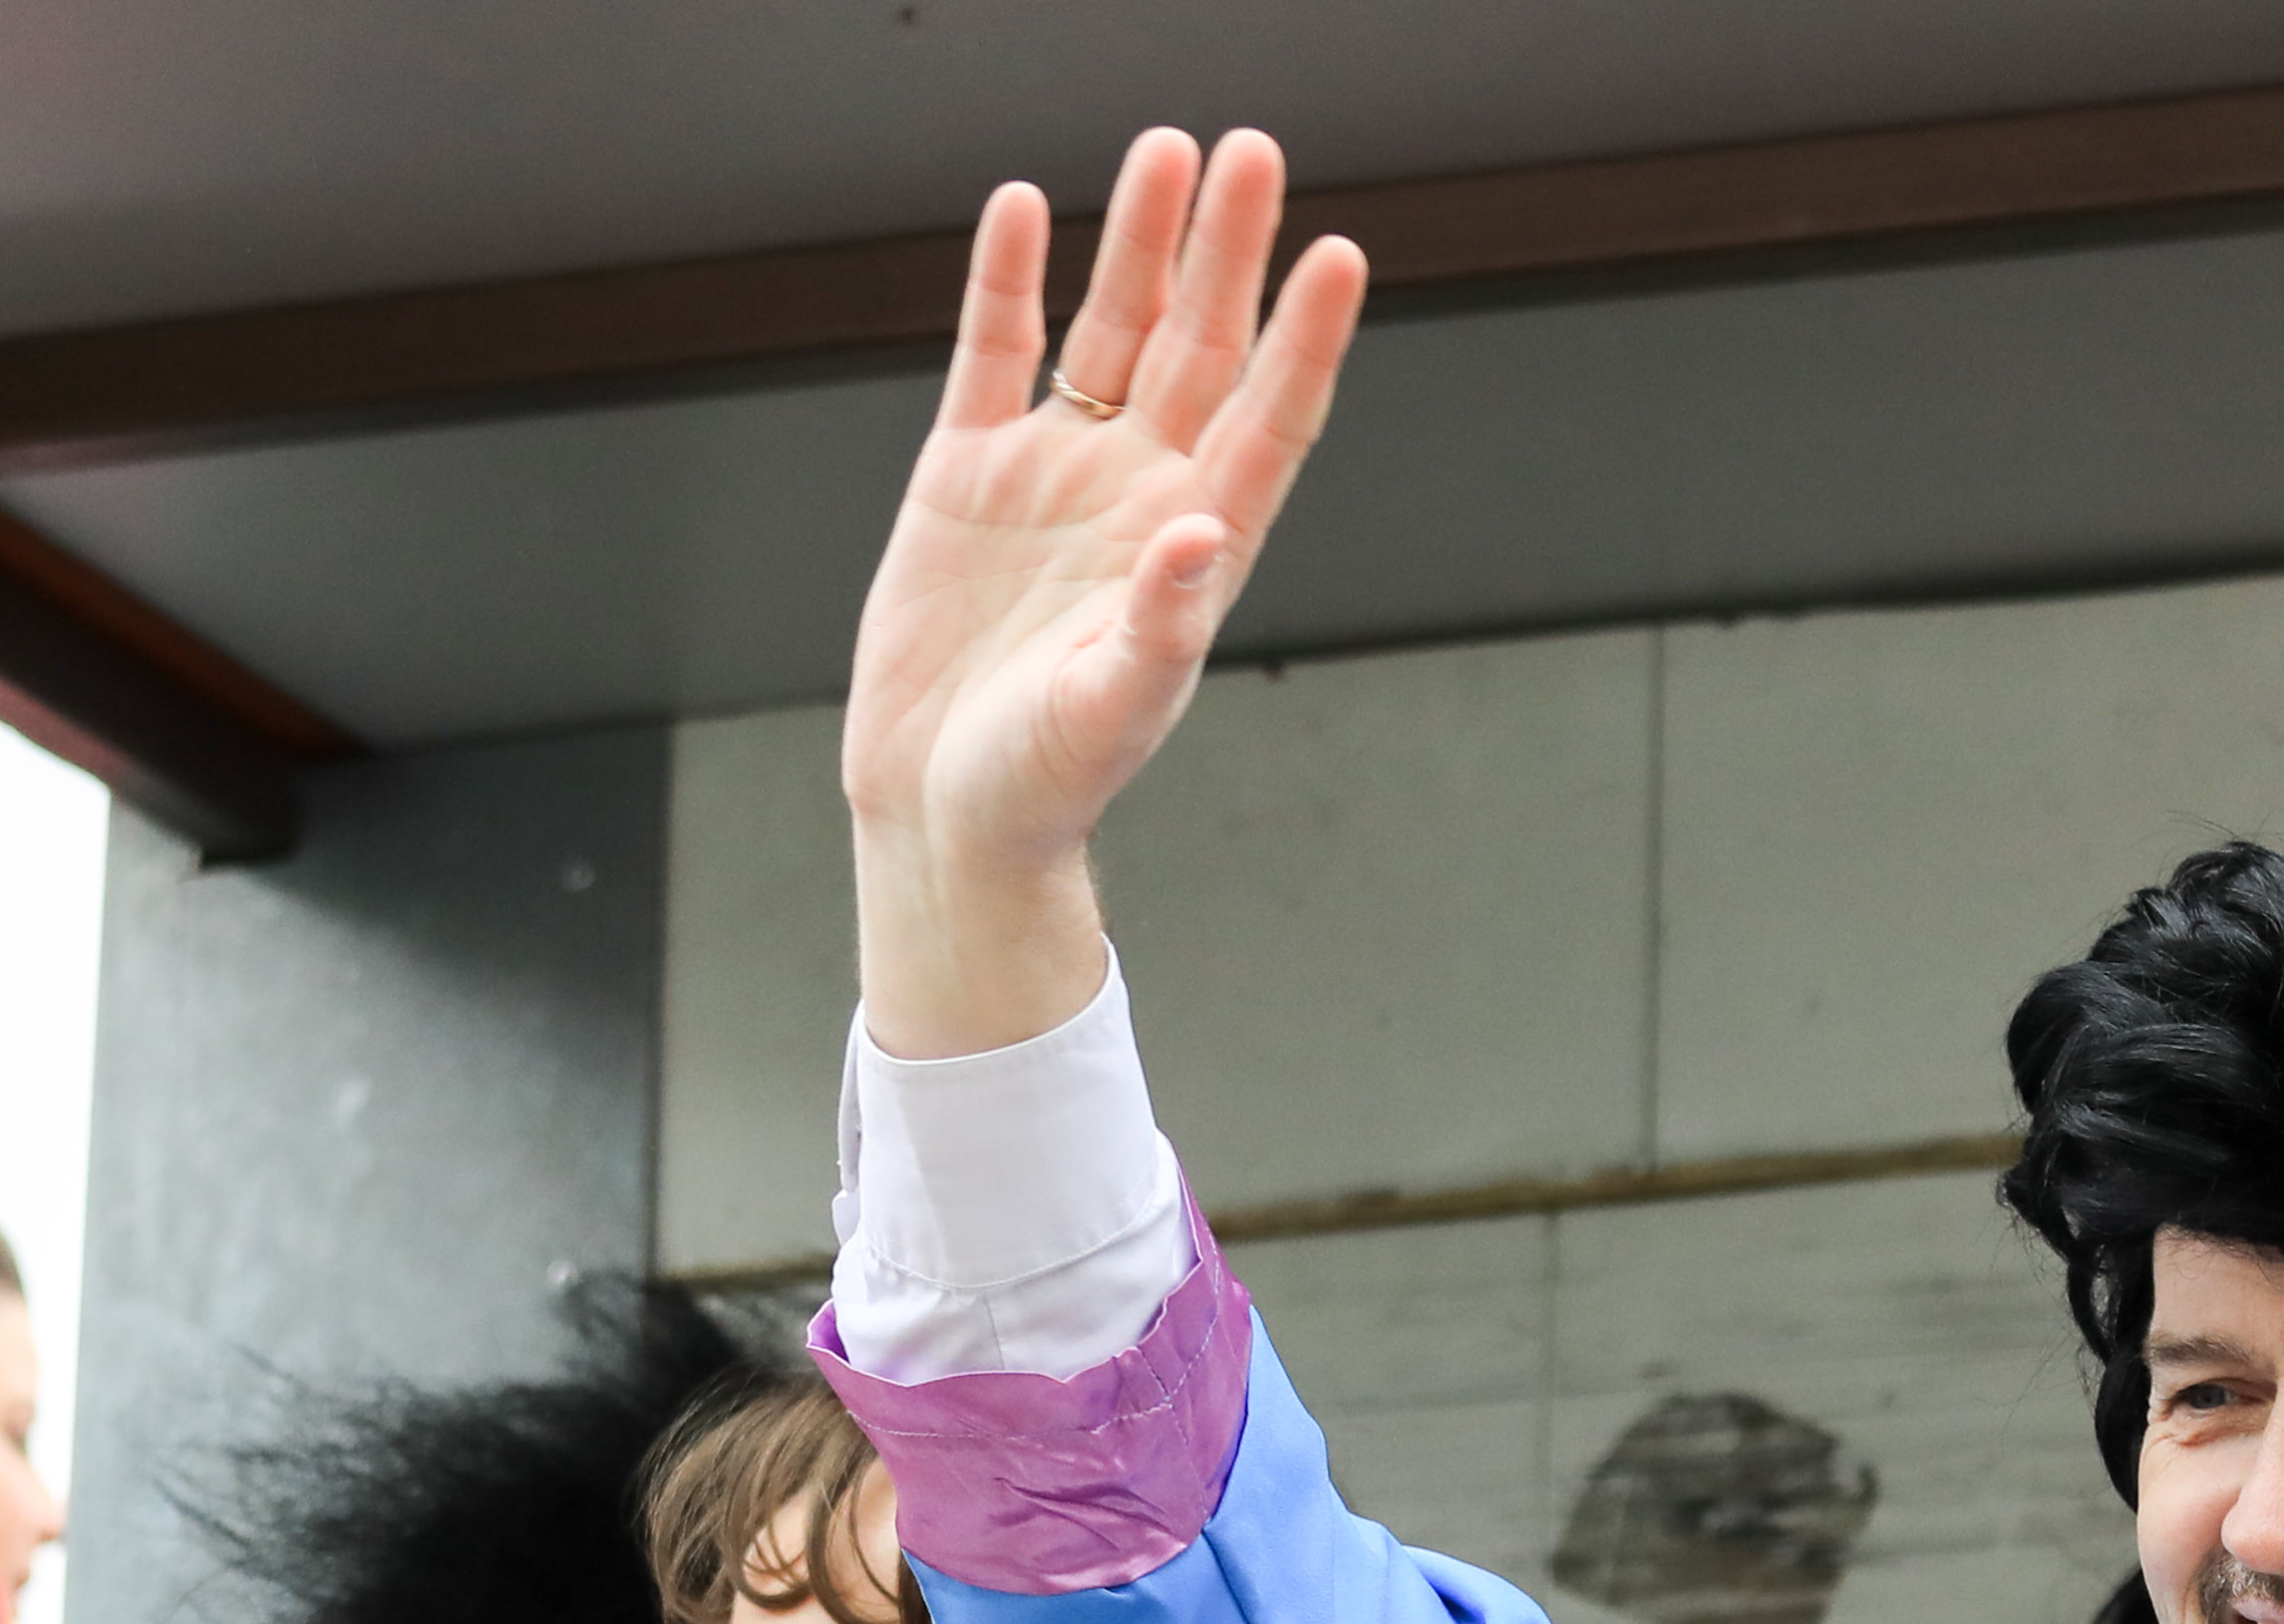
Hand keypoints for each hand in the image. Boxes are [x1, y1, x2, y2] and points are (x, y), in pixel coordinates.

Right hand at [842, 128, 1363, 1057]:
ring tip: (1165, 152)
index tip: (1339, 259)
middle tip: (1251, 154)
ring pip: (1111, 330)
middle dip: (1225, 253)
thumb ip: (1160, 628)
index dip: (1305, 340)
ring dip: (1137, 244)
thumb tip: (1199, 538)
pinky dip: (1007, 282)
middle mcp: (1140, 493)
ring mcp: (1058, 472)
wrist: (943, 811)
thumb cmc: (1043, 786)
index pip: (1271, 422)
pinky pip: (995, 354)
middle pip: (1199, 347)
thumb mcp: (1108, 713)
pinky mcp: (969, 471)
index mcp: (1196, 550)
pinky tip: (1022, 210)